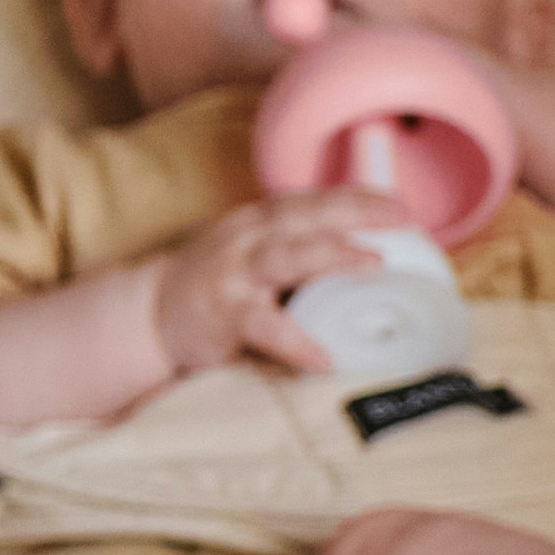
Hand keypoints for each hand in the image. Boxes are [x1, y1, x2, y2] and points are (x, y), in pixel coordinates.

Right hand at [145, 189, 412, 377]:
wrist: (152, 312)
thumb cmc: (222, 283)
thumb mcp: (260, 252)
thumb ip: (305, 250)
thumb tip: (380, 259)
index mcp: (262, 220)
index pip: (315, 199)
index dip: (359, 197)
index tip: (401, 206)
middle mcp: (248, 236)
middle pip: (305, 215)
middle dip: (356, 211)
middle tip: (402, 218)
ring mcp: (233, 272)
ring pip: (285, 256)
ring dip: (331, 255)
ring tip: (373, 263)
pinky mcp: (222, 313)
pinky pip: (263, 325)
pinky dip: (295, 340)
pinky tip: (323, 358)